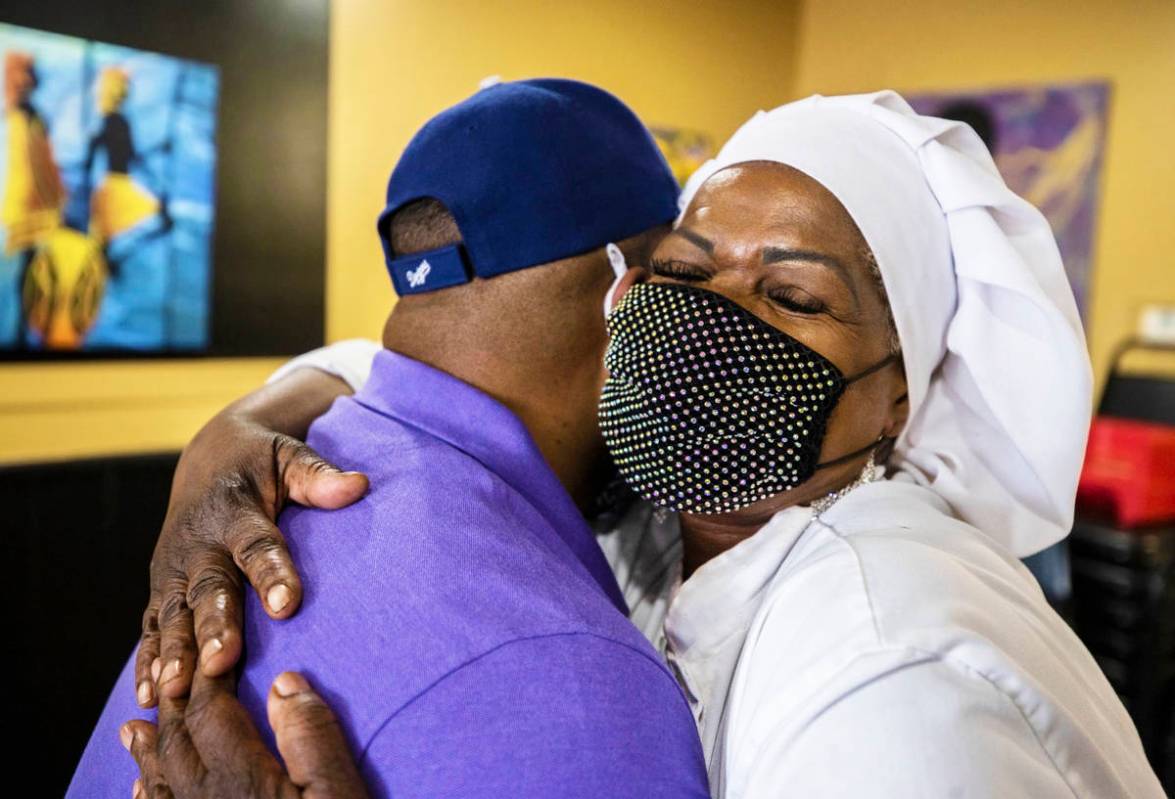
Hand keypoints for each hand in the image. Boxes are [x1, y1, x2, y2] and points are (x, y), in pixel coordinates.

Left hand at [124, 670, 367, 798]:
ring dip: (146, 751)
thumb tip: (284, 682)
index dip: (208, 677)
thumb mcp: (341, 794)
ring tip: (134, 728)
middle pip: (177, 743)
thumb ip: (312, 736)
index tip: (215, 651)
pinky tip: (144, 793)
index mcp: (243, 779)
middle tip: (168, 675)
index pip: (212, 712)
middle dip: (171, 705)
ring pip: (158, 785)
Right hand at [136, 369, 368, 707]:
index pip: (256, 545)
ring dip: (174, 654)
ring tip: (177, 691)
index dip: (271, 574)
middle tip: (222, 662)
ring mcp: (174, 570)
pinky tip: (150, 697)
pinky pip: (152, 628)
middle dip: (213, 626)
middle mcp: (198, 544)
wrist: (208, 458)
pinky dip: (148, 661)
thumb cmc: (261, 462)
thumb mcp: (289, 457)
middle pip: (208, 590)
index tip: (287, 605)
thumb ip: (318, 475)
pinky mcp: (161, 590)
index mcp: (235, 511)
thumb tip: (359, 485)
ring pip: (173, 615)